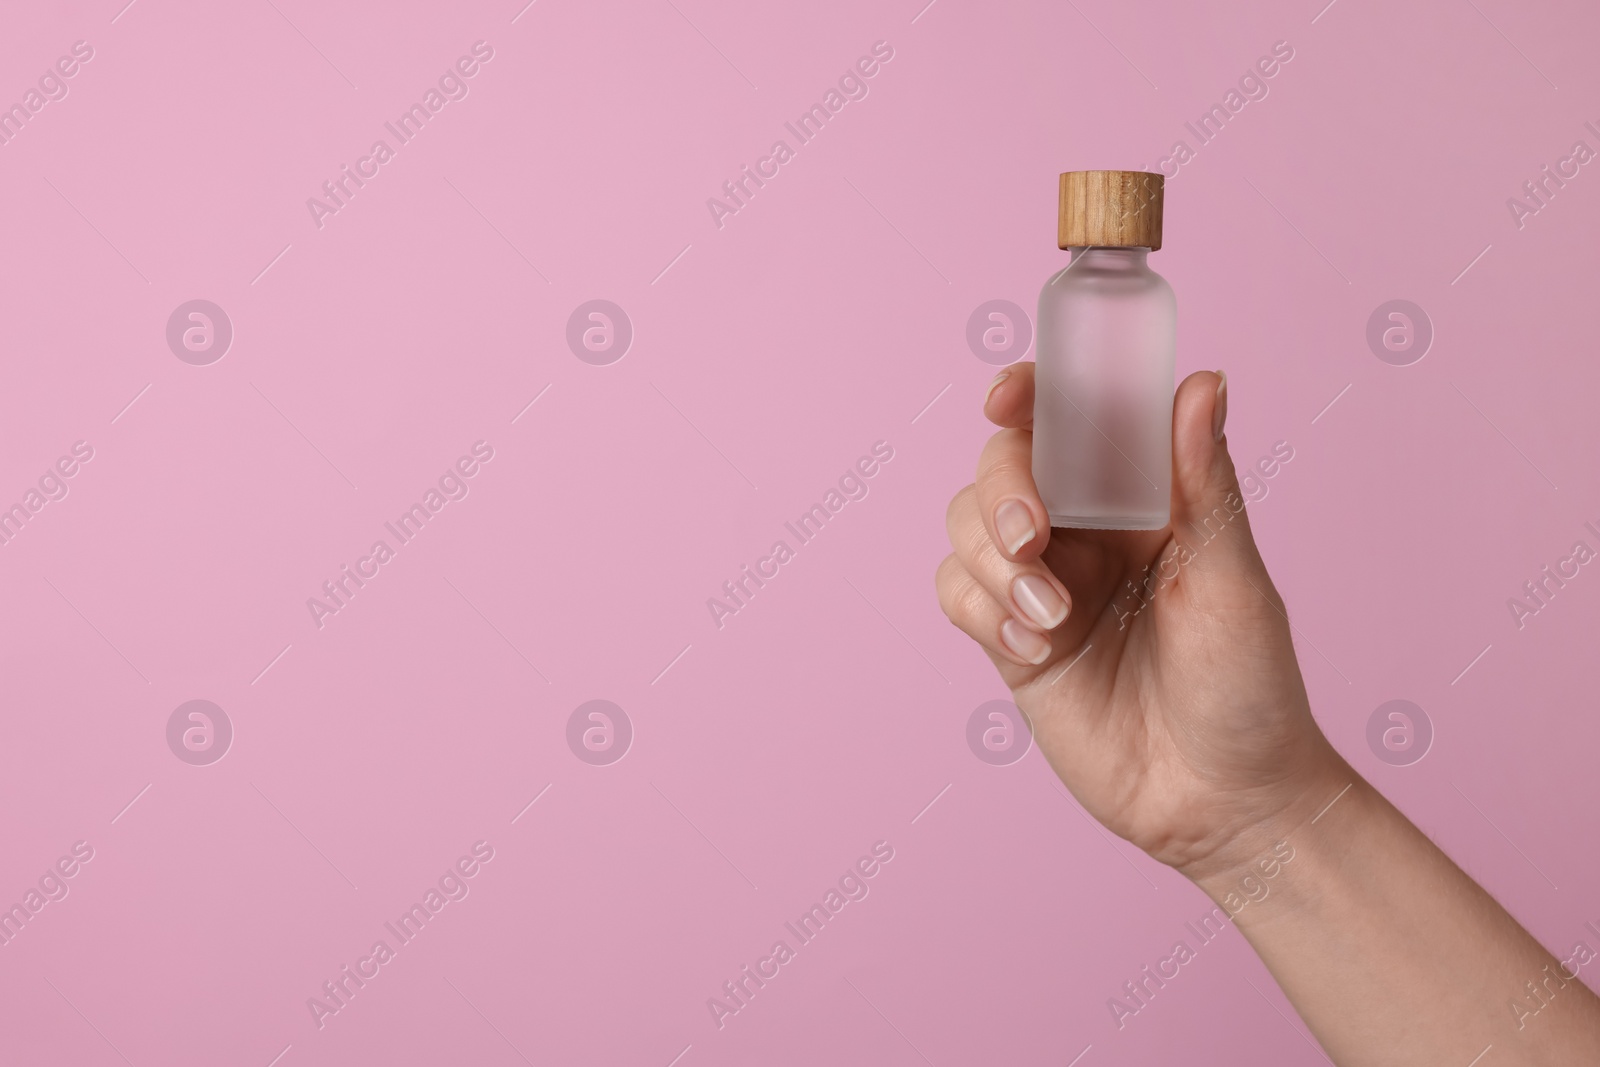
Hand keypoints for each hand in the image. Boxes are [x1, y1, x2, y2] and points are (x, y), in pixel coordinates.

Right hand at [936, 363, 1346, 881]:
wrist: (1221, 803)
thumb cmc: (1250, 689)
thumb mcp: (1233, 583)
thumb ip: (1204, 485)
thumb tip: (1205, 383)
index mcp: (1143, 497)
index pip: (1074, 418)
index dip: (1031, 393)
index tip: (1006, 397)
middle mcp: (1086, 530)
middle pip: (1003, 466)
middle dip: (1002, 492)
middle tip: (1032, 538)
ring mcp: (1042, 583)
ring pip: (966, 525)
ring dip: (992, 561)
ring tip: (1050, 618)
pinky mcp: (1010, 640)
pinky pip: (957, 593)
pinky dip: (981, 610)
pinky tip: (1032, 647)